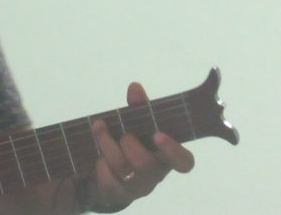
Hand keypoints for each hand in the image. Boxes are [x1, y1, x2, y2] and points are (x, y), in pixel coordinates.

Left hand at [80, 82, 194, 211]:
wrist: (109, 174)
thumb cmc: (130, 144)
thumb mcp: (136, 125)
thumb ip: (138, 108)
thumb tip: (135, 87)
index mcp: (166, 157)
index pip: (184, 162)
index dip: (173, 150)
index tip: (158, 134)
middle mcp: (155, 174)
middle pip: (146, 164)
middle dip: (128, 142)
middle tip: (121, 131)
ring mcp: (136, 187)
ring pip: (123, 168)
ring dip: (107, 143)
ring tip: (99, 127)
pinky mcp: (117, 193)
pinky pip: (107, 179)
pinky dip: (99, 162)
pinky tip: (96, 153)